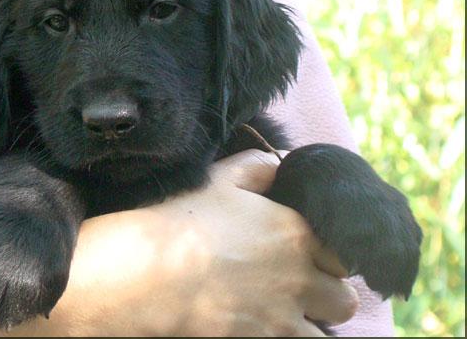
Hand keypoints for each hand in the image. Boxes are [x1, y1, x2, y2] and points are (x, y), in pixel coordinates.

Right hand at [46, 149, 357, 336]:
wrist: (144, 274)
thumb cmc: (179, 221)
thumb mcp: (219, 179)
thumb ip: (258, 168)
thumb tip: (279, 164)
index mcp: (295, 234)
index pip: (342, 256)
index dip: (328, 259)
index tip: (309, 260)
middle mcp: (298, 280)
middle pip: (342, 301)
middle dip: (326, 298)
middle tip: (299, 293)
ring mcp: (280, 321)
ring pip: (323, 337)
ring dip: (307, 327)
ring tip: (279, 317)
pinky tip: (259, 329)